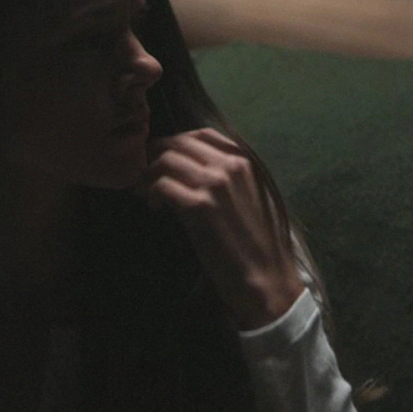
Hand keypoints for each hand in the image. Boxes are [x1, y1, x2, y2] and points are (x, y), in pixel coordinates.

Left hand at [139, 128, 304, 329]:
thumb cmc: (260, 244)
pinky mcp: (199, 207)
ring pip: (165, 160)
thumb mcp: (254, 196)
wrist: (267, 277)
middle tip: (144, 176)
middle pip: (178, 143)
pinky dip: (150, 193)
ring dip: (148, 176)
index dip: (176, 144)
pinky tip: (153, 207)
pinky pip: (161, 185)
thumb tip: (197, 167)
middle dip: (155, 157)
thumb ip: (231, 177)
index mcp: (245, 161)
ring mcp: (215, 184)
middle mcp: (231, 165)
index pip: (201, 134)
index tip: (163, 161)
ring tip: (145, 194)